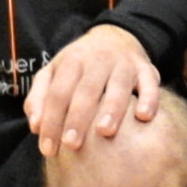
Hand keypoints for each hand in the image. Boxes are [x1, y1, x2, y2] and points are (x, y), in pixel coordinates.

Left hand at [25, 25, 162, 156]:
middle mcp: (98, 61)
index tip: (48, 149)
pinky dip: (149, 99)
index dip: (51, 121)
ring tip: (105, 132)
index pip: (58, 93)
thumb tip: (36, 127)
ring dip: (112, 109)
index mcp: (72, 62)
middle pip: (86, 90)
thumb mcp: (53, 72)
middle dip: (78, 118)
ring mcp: (124, 64)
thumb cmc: (79, 65)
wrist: (115, 37)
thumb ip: (39, 97)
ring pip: (118, 86)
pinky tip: (143, 117)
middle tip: (72, 145)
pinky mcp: (146, 68)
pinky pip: (150, 83)